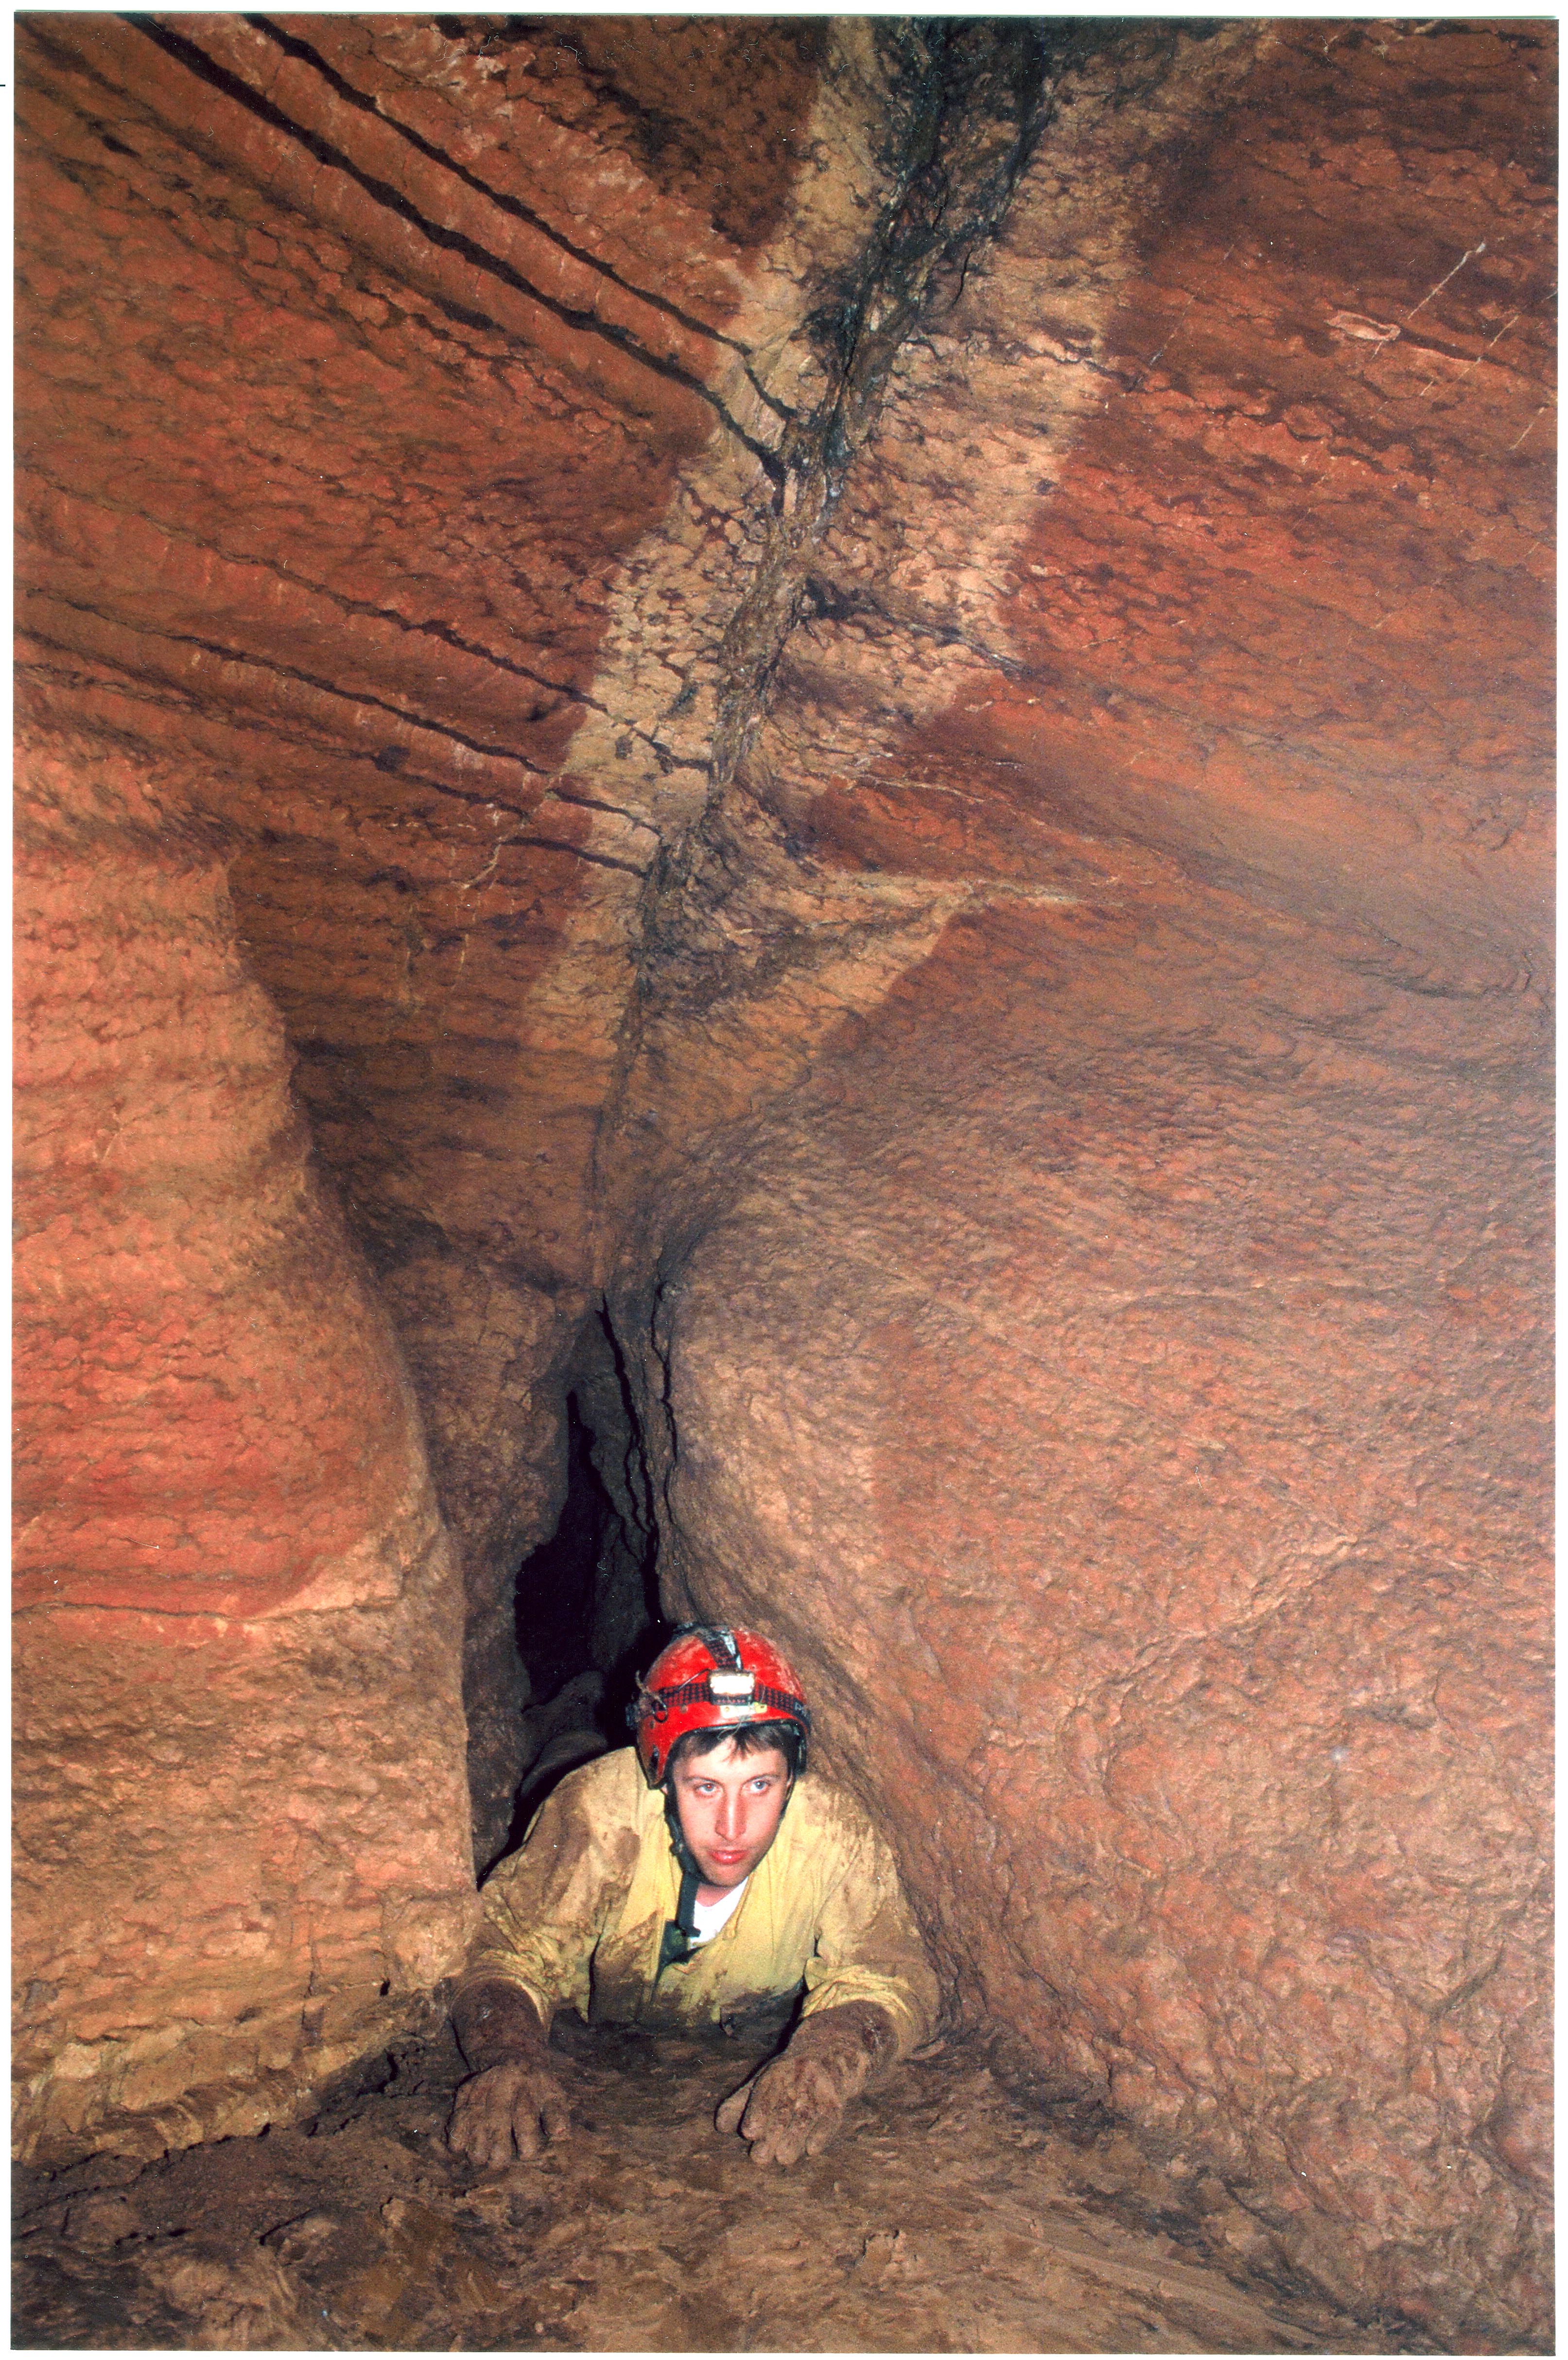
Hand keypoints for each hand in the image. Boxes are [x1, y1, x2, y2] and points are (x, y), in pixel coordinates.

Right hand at [446, 2057, 570, 2166]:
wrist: (511, 2053)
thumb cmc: (536, 2086)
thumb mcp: (553, 2093)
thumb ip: (557, 2114)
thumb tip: (560, 2133)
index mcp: (528, 2085)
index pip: (525, 2116)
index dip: (526, 2141)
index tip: (526, 2154)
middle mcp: (504, 2084)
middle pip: (497, 2120)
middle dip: (497, 2147)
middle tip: (498, 2162)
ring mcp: (483, 2086)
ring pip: (475, 2118)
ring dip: (475, 2143)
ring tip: (479, 2158)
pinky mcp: (466, 2090)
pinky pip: (457, 2114)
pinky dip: (456, 2132)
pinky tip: (459, 2147)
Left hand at [716, 2002, 895, 2166]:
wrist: (829, 2052)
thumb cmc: (787, 2076)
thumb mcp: (762, 2081)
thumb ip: (740, 2103)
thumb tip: (720, 2127)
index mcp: (776, 2074)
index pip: (765, 2094)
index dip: (757, 2112)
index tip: (749, 2132)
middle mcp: (797, 2079)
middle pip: (783, 2110)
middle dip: (772, 2135)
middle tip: (760, 2158)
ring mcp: (818, 2089)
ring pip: (805, 2117)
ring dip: (794, 2138)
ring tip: (783, 2158)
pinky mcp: (836, 2102)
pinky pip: (830, 2119)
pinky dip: (822, 2134)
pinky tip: (811, 2149)